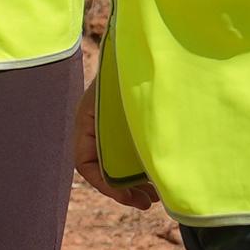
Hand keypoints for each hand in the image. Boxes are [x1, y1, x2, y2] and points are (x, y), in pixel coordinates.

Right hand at [78, 62, 156, 210]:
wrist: (144, 46)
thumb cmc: (133, 71)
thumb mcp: (133, 101)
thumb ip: (136, 128)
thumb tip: (149, 168)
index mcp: (86, 121)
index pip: (85, 163)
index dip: (104, 185)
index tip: (128, 196)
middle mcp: (97, 126)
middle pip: (104, 168)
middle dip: (125, 190)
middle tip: (149, 202)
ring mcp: (114, 126)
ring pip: (120, 162)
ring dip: (137, 182)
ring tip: (159, 195)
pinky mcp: (132, 124)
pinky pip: (133, 151)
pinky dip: (146, 166)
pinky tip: (164, 174)